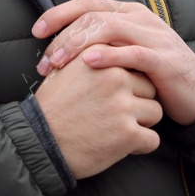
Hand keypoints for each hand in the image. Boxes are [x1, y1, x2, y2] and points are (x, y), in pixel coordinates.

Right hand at [32, 54, 162, 177]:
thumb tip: (120, 49)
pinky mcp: (128, 134)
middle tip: (114, 114)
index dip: (128, 80)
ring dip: (141, 123)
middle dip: (138, 101)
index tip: (114, 93)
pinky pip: (152, 140)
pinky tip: (119, 145)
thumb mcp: (67, 68)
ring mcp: (123, 105)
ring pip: (155, 112)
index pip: (134, 61)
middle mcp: (114, 76)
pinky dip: (140, 146)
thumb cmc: (53, 107)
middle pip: (149, 86)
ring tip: (115, 129)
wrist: (39, 143)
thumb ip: (96, 56)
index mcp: (100, 56)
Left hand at [33, 0, 194, 126]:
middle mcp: (140, 20)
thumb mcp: (127, 53)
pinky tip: (89, 62)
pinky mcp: (163, 60)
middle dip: (64, 36)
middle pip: (93, 16)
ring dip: (79, 44)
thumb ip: (103, 45)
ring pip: (109, 28)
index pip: (88, 4)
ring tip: (60, 61)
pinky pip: (133, 52)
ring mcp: (153, 37)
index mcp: (129, 14)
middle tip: (46, 61)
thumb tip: (62, 49)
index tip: (37, 31)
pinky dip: (109, 55)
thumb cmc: (156, 76)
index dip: (59, 14)